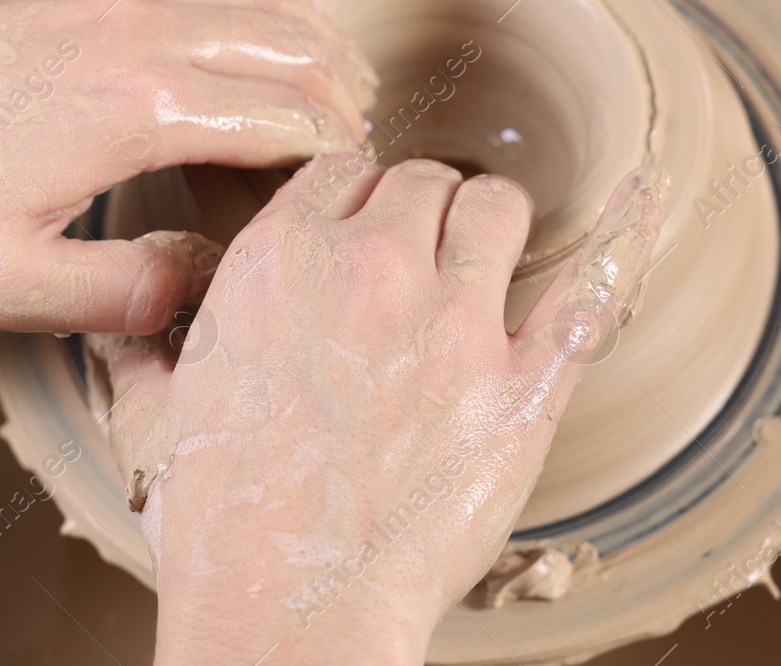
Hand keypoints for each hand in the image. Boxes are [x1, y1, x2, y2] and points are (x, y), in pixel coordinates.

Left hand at [0, 0, 376, 330]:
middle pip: (291, 41)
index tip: (343, 178)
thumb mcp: (7, 285)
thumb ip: (124, 295)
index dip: (335, 149)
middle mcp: (138, 27)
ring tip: (335, 62)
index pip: (289, 116)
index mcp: (140, 108)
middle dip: (340, 88)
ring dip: (311, 23)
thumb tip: (209, 278)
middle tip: (348, 132)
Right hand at [96, 154, 661, 664]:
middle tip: (417, 257)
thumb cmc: (216, 523)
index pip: (340, 167)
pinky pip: (591, 290)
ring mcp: (453, 325)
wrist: (286, 613)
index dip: (352, 197)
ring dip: (489, 223)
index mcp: (279, 260)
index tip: (359, 229)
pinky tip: (645, 204)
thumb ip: (143, 339)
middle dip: (419, 210)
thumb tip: (134, 312)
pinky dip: (623, 239)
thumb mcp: (150, 414)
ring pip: (496, 207)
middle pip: (421, 180)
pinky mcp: (521, 389)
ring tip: (484, 258)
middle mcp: (369, 269)